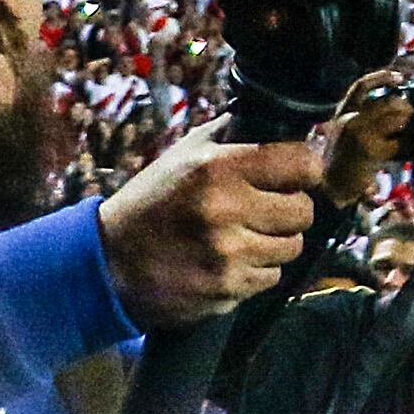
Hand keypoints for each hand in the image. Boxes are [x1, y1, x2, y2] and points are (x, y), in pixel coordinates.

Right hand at [99, 124, 320, 327]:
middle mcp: (225, 209)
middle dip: (289, 210)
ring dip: (274, 243)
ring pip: (292, 247)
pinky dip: (257, 271)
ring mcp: (227, 254)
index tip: (295, 175)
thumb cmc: (153, 201)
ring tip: (243, 236)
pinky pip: (272, 278)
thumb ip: (235, 134)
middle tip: (264, 210)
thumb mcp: (184, 154)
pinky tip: (230, 262)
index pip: (302, 164)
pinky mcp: (226, 289)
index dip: (303, 170)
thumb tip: (286, 123)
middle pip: (304, 211)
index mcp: (217, 167)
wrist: (108, 263)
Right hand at [314, 73, 413, 218]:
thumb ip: (366, 122)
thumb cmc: (339, 166)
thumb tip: (398, 111)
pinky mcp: (369, 149)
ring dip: (411, 126)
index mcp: (342, 115)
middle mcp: (348, 120)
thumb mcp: (347, 137)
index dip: (381, 77)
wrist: (324, 191)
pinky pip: (399, 143)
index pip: (360, 87)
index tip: (399, 77)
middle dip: (407, 108)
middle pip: (387, 103)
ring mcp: (358, 133)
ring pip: (396, 119)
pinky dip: (409, 146)